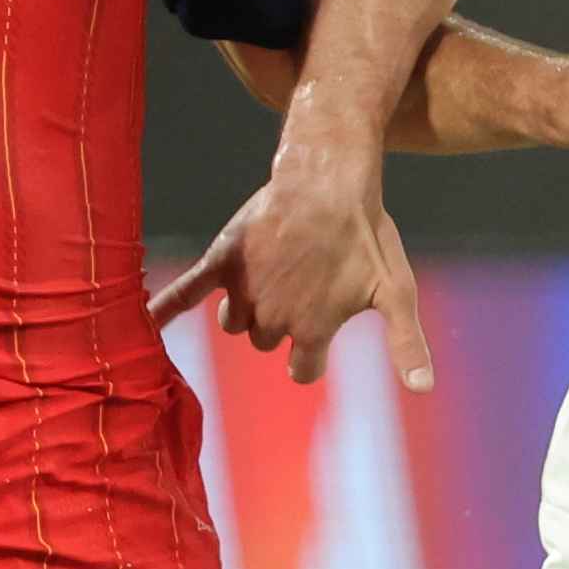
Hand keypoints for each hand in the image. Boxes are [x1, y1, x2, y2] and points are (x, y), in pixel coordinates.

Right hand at [148, 165, 439, 388]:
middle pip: (268, 341)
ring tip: (278, 271)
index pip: (304, 369)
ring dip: (250, 309)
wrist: (329, 178)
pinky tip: (144, 322)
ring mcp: (246, 291)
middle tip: (305, 282)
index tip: (321, 329)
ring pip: (236, 323)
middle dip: (282, 322)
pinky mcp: (224, 262)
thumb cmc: (368, 235)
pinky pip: (186, 293)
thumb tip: (424, 389)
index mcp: (313, 331)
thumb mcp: (396, 290)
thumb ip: (406, 342)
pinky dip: (166, 310)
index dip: (313, 353)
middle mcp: (274, 318)